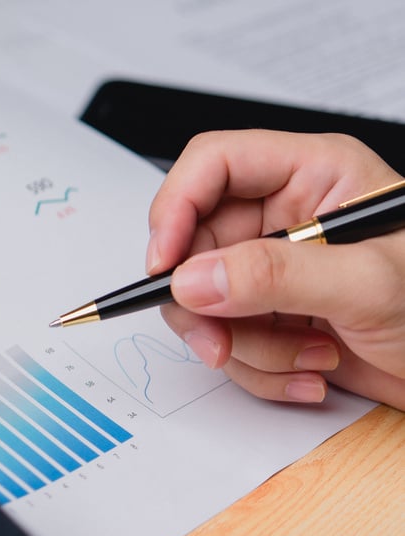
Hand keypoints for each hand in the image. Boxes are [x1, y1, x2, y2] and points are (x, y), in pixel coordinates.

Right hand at [147, 130, 404, 409]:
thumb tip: (193, 279)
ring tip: (304, 357)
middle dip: (206, 301)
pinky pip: (228, 337)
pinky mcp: (275, 314)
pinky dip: (260, 367)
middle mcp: (289, 214)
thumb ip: (276, 275)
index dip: (176, 207)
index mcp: (315, 174)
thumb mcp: (370, 286)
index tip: (165, 265)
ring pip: (205, 298)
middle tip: (219, 340)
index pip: (213, 164)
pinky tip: (312, 371)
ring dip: (244, 344)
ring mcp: (279, 268)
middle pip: (196, 241)